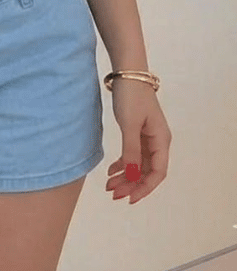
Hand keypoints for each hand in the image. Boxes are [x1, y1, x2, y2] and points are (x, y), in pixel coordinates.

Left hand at [105, 78, 171, 204]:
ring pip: (138, 164)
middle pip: (147, 171)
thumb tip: (132, 177)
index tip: (129, 198)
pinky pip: (132, 153)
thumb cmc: (131, 95)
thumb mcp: (129, 124)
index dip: (144, 188)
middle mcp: (157, 140)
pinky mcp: (137, 130)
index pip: (157, 172)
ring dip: (126, 176)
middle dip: (131, 184)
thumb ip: (131, 151)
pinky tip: (111, 170)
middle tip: (113, 193)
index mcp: (161, 140)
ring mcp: (147, 136)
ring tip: (109, 185)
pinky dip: (123, 163)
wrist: (127, 72)